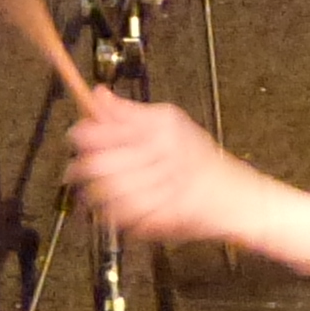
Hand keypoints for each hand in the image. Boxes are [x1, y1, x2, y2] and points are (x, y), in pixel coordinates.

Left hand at [66, 91, 269, 248]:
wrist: (233, 197)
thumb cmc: (200, 160)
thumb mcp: (168, 122)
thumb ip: (129, 111)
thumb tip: (98, 94)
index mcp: (159, 128)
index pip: (102, 130)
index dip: (81, 133)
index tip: (76, 137)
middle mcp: (161, 155)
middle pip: (97, 164)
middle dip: (79, 168)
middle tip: (77, 169)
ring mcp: (160, 188)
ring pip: (104, 192)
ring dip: (92, 192)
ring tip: (94, 189)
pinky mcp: (160, 215)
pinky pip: (120, 216)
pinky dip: (110, 213)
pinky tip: (112, 206)